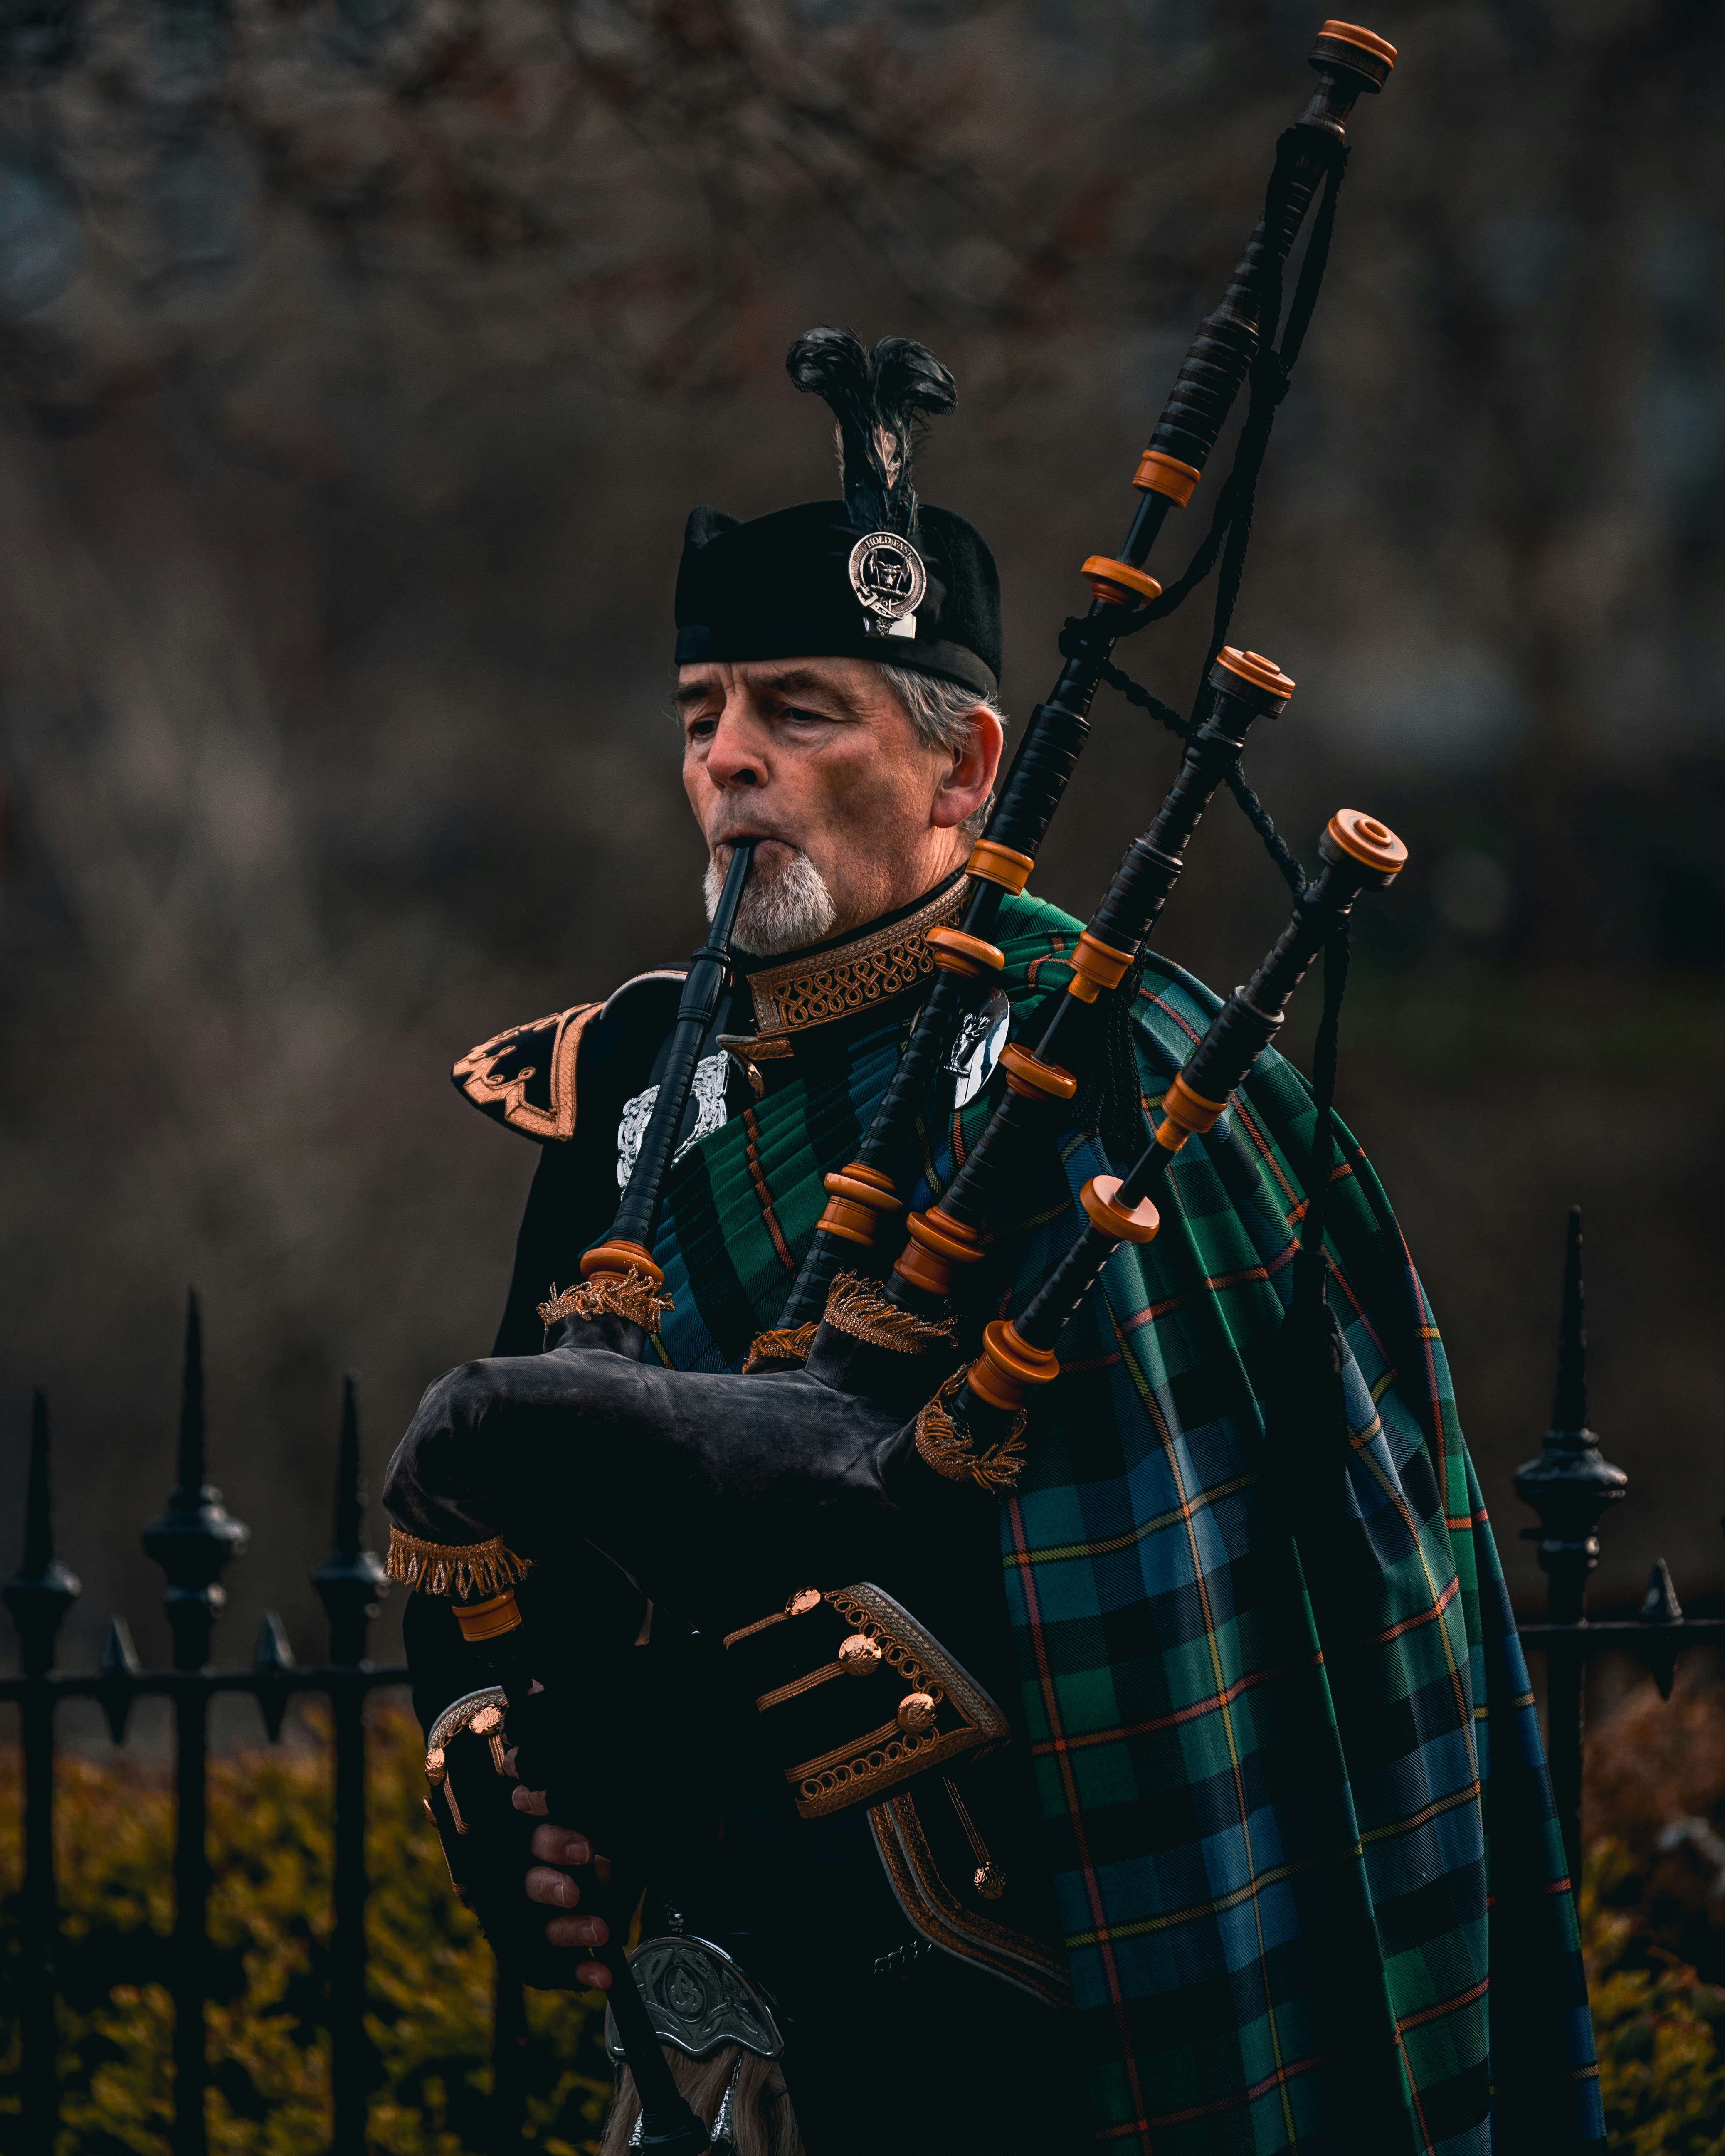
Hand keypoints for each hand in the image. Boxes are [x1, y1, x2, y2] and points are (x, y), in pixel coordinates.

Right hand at [512, 1781, 612, 1988]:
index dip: (557, 1845)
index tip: (585, 1851)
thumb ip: (574, 1844)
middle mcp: (521, 1884)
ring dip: (573, 1931)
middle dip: (554, 1889)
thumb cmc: (562, 1850)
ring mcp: (527, 1922)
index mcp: (525, 1847)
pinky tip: (600, 1976)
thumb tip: (600, 1867)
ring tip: (600, 1934)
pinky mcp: (537, 1952)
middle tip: (574, 1894)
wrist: (539, 1883)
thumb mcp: (566, 1832)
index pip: (536, 1841)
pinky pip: (554, 1967)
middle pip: (533, 1885)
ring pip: (545, 1928)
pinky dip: (580, 1971)